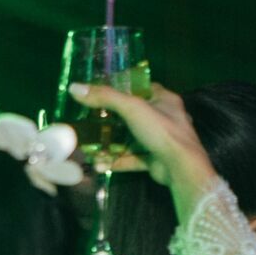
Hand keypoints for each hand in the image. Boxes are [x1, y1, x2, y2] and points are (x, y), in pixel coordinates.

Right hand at [66, 82, 214, 191]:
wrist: (180, 166)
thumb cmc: (160, 130)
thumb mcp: (131, 108)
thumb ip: (105, 97)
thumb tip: (75, 88)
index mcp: (164, 99)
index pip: (142, 88)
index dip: (123, 88)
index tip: (101, 92)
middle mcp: (163, 118)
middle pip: (132, 115)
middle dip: (110, 120)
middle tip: (89, 121)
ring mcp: (159, 140)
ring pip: (130, 139)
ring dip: (110, 144)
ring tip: (90, 148)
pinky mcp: (154, 159)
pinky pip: (131, 158)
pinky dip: (116, 160)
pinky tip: (99, 164)